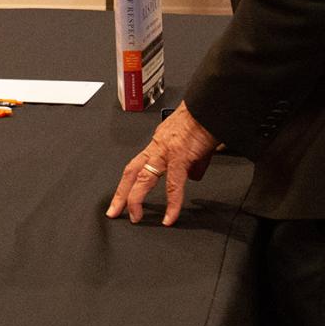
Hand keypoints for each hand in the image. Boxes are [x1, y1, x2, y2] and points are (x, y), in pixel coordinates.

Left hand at [106, 102, 218, 225]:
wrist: (210, 107)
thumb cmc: (203, 120)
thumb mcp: (194, 146)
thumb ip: (193, 163)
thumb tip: (193, 177)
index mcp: (159, 143)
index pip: (137, 165)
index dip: (128, 182)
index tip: (123, 197)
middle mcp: (157, 146)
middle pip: (132, 172)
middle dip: (121, 193)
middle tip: (114, 212)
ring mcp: (166, 151)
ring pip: (144, 177)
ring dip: (136, 199)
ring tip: (135, 217)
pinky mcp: (180, 156)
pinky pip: (173, 184)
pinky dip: (172, 203)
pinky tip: (169, 217)